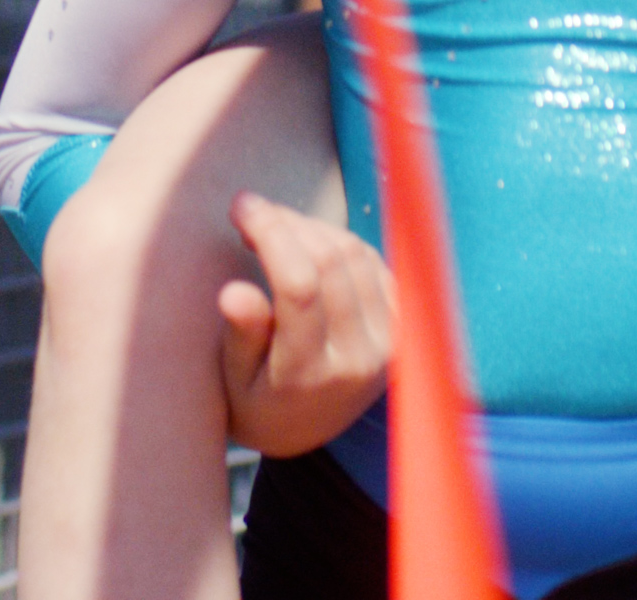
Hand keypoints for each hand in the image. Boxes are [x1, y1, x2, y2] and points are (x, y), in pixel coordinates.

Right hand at [217, 193, 394, 458]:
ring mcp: (389, 343)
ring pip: (354, 254)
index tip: (241, 206)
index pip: (299, 287)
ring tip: (275, 225)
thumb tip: (233, 292)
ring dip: (312, 226)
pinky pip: (374, 261)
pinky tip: (309, 243)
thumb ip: (241, 335)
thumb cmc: (257, 401)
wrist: (308, 430)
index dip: (271, 234)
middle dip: (287, 222)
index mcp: (311, 375)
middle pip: (329, 262)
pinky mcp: (403, 328)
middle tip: (252, 210)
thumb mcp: (233, 380)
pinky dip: (340, 241)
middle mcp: (360, 360)